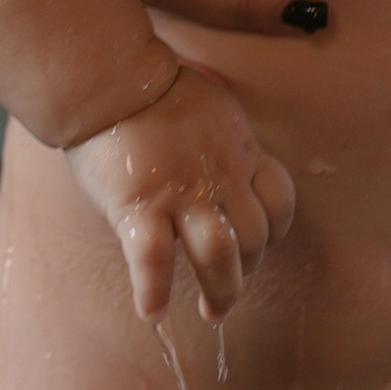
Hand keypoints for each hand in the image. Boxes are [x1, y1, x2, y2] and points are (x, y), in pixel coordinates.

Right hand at [68, 65, 295, 320]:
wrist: (111, 78)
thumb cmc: (154, 90)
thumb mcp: (212, 107)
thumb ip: (223, 142)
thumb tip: (222, 161)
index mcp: (239, 152)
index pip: (279, 200)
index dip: (276, 230)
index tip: (260, 245)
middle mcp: (220, 177)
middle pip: (254, 238)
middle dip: (248, 272)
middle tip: (230, 293)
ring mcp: (180, 194)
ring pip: (219, 255)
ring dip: (221, 290)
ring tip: (212, 312)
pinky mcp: (139, 207)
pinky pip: (153, 261)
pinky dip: (154, 292)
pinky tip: (152, 311)